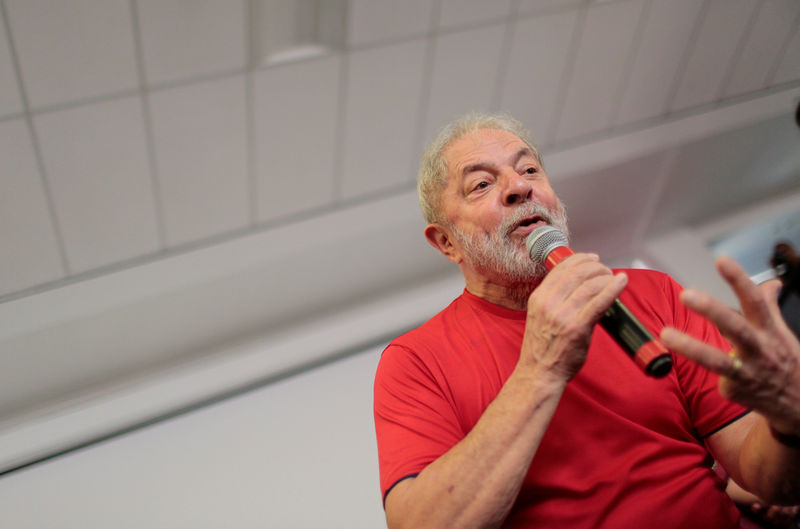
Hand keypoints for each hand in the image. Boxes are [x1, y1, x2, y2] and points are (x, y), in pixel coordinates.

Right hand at [521, 253, 626, 380]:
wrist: (539, 373)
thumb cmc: (542, 348)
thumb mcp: (539, 316)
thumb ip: (554, 300)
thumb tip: (579, 286)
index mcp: (538, 298)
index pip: (560, 268)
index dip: (580, 259)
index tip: (592, 258)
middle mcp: (548, 303)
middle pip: (577, 273)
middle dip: (596, 267)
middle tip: (605, 270)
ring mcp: (563, 315)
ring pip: (590, 285)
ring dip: (606, 277)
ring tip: (613, 278)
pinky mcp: (578, 328)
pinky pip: (600, 301)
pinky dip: (613, 288)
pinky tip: (621, 282)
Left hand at [660, 256, 799, 436]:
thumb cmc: (785, 362)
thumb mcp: (783, 333)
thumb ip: (770, 306)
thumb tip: (772, 283)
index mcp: (768, 330)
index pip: (754, 300)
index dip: (738, 279)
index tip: (721, 260)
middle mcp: (759, 348)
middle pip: (734, 326)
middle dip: (711, 309)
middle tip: (686, 293)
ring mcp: (747, 371)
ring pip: (716, 360)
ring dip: (690, 347)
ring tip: (665, 333)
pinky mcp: (734, 391)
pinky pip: (715, 377)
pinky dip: (714, 375)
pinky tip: (722, 379)